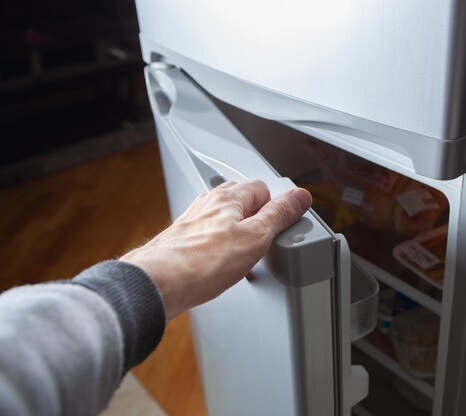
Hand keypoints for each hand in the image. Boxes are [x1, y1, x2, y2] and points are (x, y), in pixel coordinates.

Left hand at [121, 179, 311, 319]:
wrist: (159, 283)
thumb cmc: (201, 262)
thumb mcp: (255, 238)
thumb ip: (279, 215)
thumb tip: (299, 196)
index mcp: (227, 198)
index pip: (262, 187)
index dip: (276, 206)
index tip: (283, 223)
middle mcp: (207, 204)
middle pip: (241, 200)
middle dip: (256, 219)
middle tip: (263, 242)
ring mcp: (192, 222)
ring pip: (223, 220)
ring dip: (236, 234)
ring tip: (243, 257)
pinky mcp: (181, 241)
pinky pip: (208, 237)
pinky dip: (218, 248)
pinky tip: (219, 266)